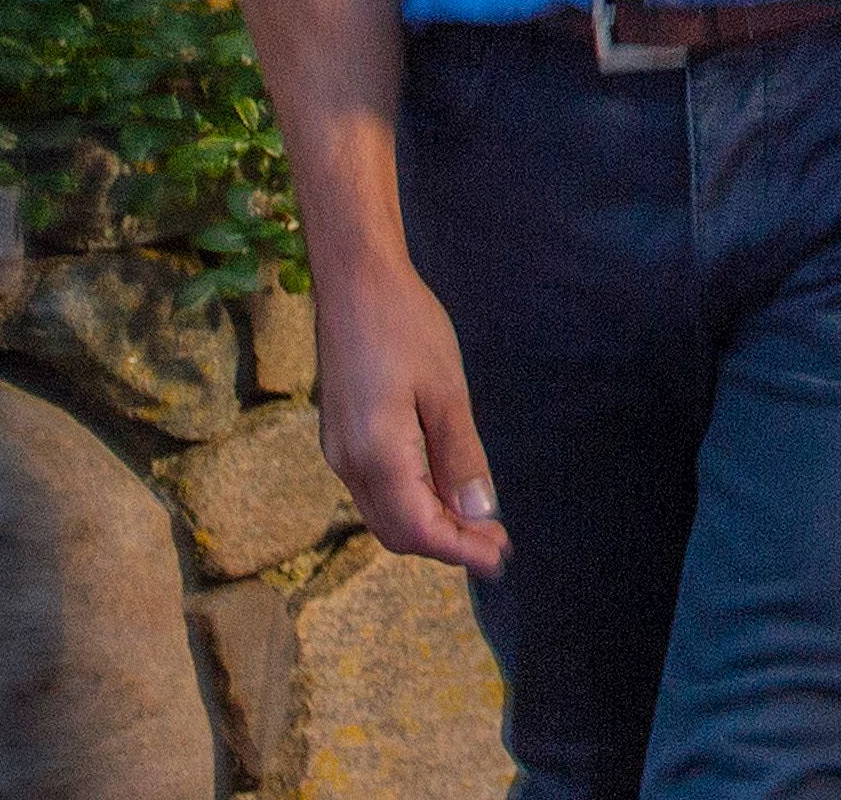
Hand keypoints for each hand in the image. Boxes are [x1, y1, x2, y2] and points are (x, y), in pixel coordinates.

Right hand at [311, 252, 509, 578]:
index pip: (419, 529)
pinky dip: (411, 502)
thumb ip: (461, 458)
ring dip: (430, 526)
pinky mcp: (340, 437)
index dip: (461, 549)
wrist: (354, 281)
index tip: (500, 558)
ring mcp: (339, 451)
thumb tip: (479, 514)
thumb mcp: (446, 391)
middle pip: (398, 531)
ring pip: (384, 514)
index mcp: (376, 454)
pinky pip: (375, 490)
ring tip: (478, 521)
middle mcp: (349, 463)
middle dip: (448, 543)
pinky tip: (443, 489)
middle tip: (497, 541)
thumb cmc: (406, 325)